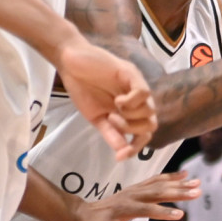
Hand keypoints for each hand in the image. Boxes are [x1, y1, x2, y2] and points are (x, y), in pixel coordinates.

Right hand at [57, 38, 157, 159]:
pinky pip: (144, 93)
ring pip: (150, 111)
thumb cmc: (82, 88)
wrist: (70, 64)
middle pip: (151, 125)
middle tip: (112, 121)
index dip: (136, 147)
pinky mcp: (131, 74)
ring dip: (130, 117)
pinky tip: (117, 100)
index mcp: (129, 112)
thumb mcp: (96, 118)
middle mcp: (137, 100)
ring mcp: (136, 86)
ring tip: (113, 110)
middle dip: (133, 130)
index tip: (120, 157)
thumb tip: (121, 153)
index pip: (143, 133)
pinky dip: (131, 102)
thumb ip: (110, 133)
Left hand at [75, 171, 199, 220]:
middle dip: (179, 192)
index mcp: (124, 209)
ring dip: (178, 183)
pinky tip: (183, 175)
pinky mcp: (136, 188)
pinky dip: (170, 176)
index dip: (163, 213)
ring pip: (159, 184)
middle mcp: (131, 196)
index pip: (147, 210)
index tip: (181, 215)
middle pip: (158, 192)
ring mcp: (134, 190)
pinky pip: (155, 180)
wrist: (83, 215)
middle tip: (197, 191)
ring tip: (196, 183)